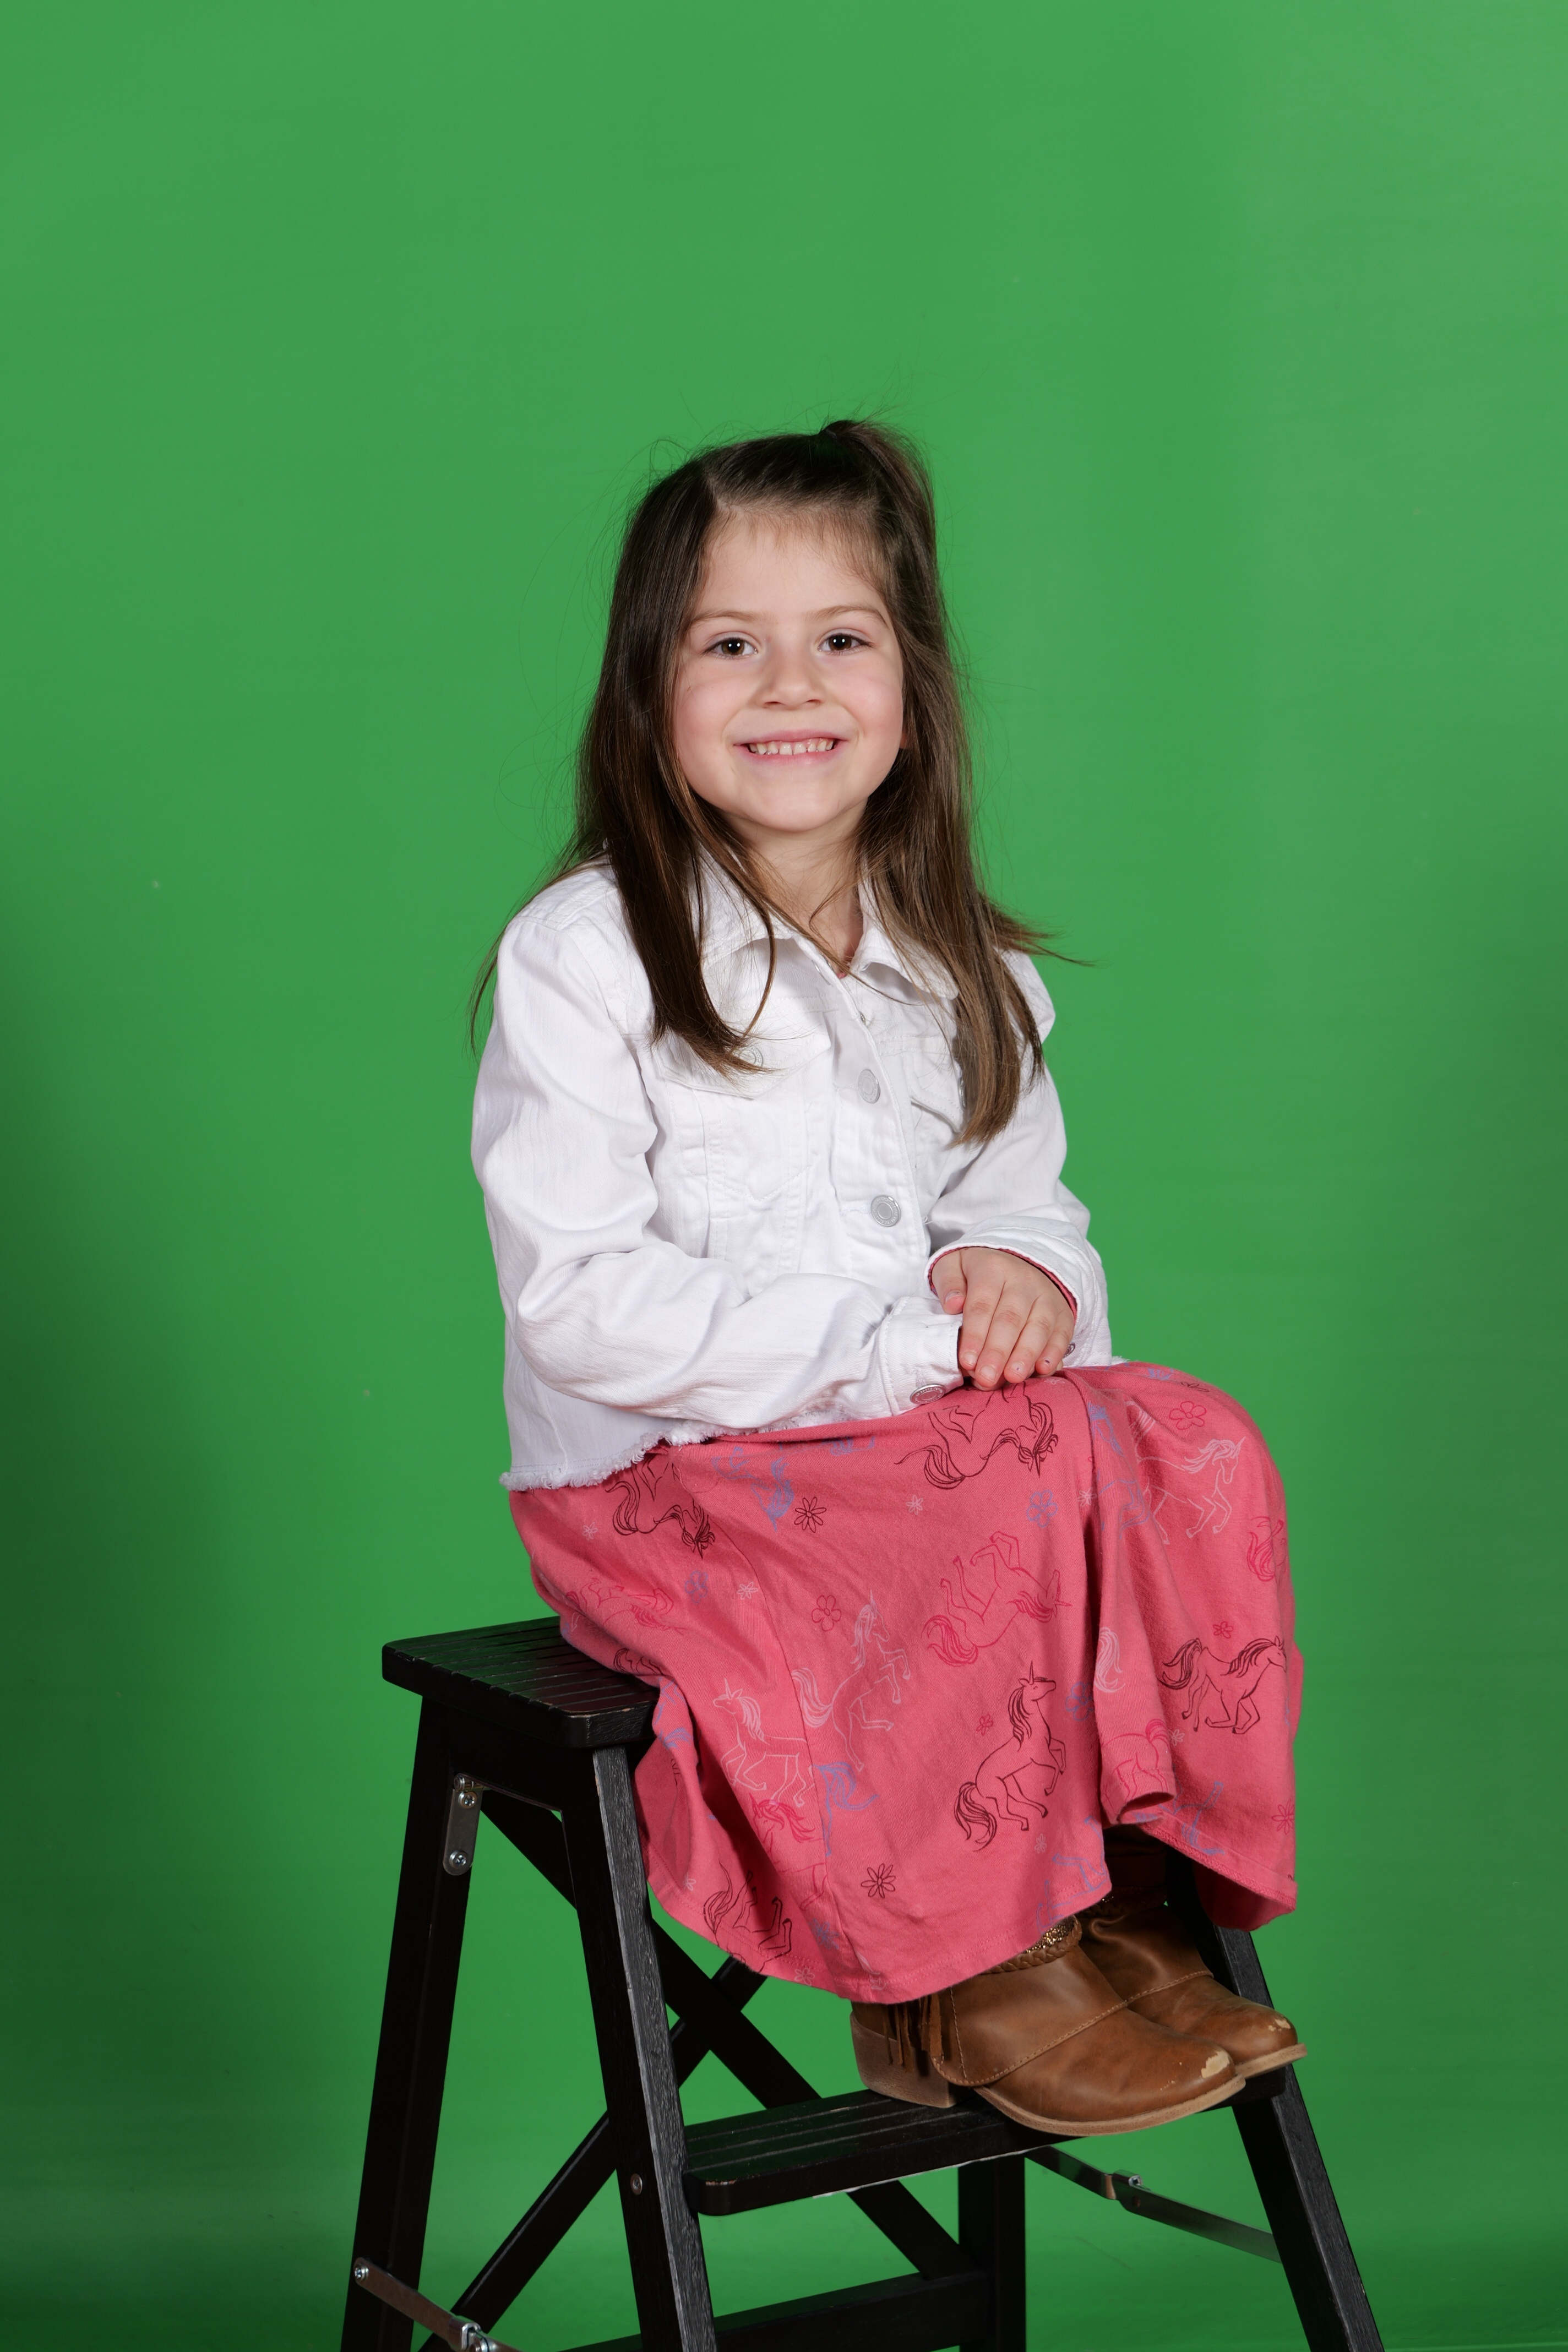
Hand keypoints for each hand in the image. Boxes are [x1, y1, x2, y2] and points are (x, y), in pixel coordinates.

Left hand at [931, 1248, 1075, 1388]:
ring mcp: (1046, 1297)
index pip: (982, 1305)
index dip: (975, 1335)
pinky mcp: (1063, 1313)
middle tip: (986, 1377)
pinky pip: (1062, 1334)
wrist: (1017, 1264)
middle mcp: (1023, 1281)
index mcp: (992, 1268)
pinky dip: (1054, 1353)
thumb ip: (948, 1282)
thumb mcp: (954, 1265)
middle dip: (998, 1351)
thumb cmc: (977, 1273)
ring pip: (1038, 1327)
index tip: (967, 1362)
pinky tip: (1042, 1370)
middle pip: (1010, 1319)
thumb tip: (953, 1304)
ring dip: (1025, 1355)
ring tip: (1013, 1377)